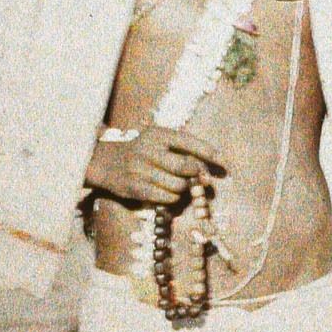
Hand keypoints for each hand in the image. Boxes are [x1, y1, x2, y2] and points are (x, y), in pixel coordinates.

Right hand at [85, 125, 225, 205]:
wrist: (106, 162)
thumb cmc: (141, 151)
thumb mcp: (158, 141)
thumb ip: (181, 151)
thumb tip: (206, 172)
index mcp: (157, 134)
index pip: (189, 142)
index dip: (210, 153)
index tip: (225, 163)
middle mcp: (148, 150)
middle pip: (185, 166)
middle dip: (197, 174)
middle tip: (201, 179)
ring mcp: (140, 169)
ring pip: (178, 185)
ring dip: (185, 188)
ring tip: (181, 186)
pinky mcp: (135, 187)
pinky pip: (166, 197)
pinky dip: (173, 197)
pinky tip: (169, 193)